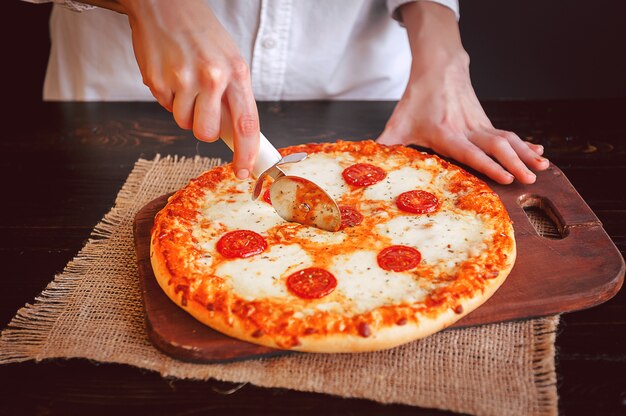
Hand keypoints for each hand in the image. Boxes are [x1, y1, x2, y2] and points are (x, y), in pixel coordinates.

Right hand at [118, 0, 258, 178]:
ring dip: (185, 111)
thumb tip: (237, 137)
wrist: (165, 4)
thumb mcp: (230, 60)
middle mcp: (212, 77)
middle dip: (205, 129)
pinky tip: (172, 74)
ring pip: (185, 124)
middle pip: (208, 133)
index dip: (246, 153)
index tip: (244, 170)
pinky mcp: (157, 81)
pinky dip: (169, 98)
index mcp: (236, 72)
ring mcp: (182, 79)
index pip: (246, 124)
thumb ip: (234, 97)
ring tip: (186, 82)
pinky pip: (166, 108)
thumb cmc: (202, 34)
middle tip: (202, 108)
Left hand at [377, 2, 548, 183]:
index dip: (488, 165)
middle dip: (515, 163)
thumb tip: (367, 168)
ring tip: (542, 168)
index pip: (470, 151)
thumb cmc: (417, 98)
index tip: (506, 177)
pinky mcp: (485, 122)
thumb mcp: (398, 122)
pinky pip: (508, 134)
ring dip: (525, 154)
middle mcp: (466, 127)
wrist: (439, 67)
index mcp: (445, 131)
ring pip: (507, 139)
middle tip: (530, 181)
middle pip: (496, 146)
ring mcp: (479, 123)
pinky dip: (525, 144)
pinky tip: (538, 152)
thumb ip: (385, 146)